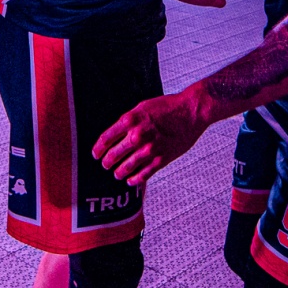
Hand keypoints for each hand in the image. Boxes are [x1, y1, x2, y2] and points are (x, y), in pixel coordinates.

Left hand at [94, 87, 214, 185]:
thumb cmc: (168, 107)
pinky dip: (135, 179)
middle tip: (105, 165)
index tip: (96, 154)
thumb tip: (115, 134)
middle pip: (113, 155)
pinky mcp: (161, 159)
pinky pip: (143, 174)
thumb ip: (128, 121)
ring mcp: (149, 149)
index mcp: (130, 120)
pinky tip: (131, 181)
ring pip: (126, 167)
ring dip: (119, 173)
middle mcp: (137, 136)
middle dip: (107, 162)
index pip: (106, 139)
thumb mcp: (142, 107)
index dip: (98, 149)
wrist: (191, 111)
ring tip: (117, 174)